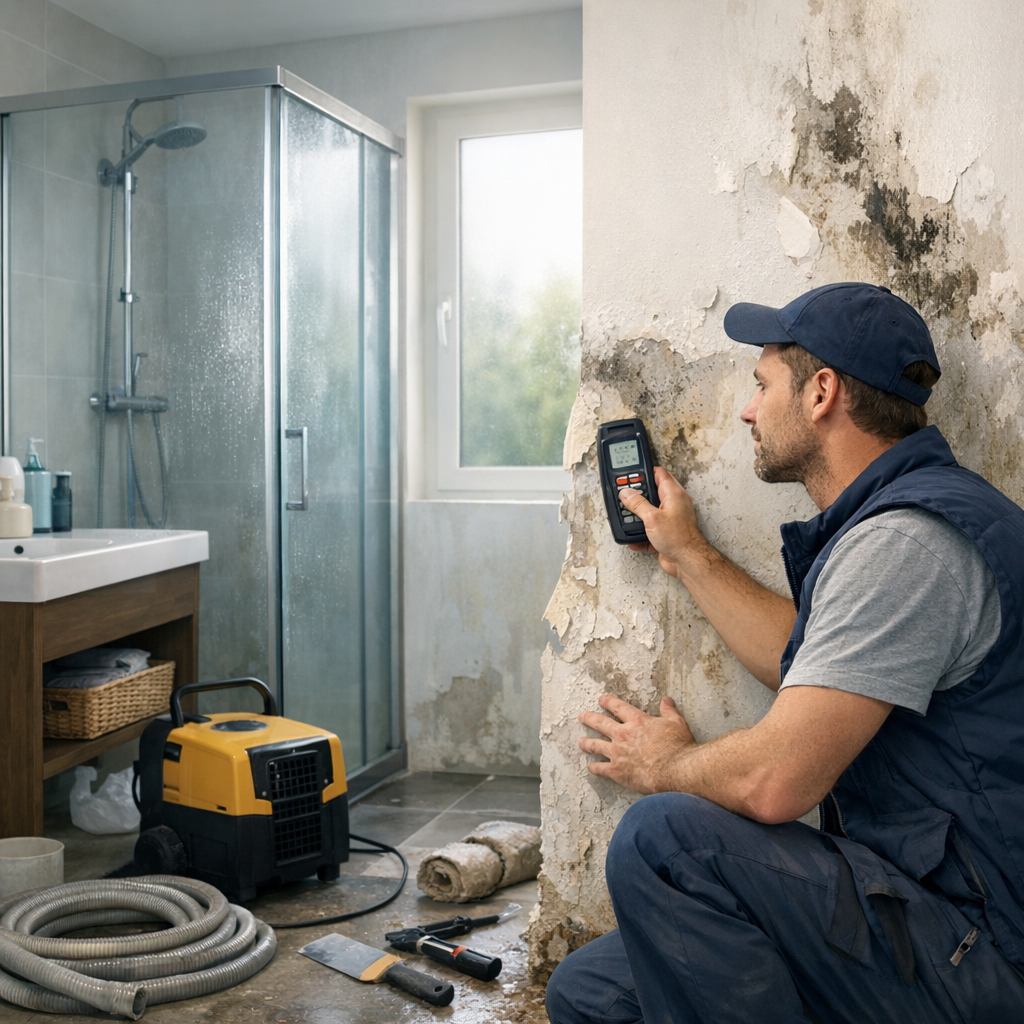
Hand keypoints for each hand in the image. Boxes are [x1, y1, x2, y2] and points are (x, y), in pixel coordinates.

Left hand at [578, 694, 695, 793]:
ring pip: (596, 745)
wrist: (674, 770)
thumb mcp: (677, 723)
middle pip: (601, 723)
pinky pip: (601, 768)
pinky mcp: (617, 771)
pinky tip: (591, 767)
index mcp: (637, 721)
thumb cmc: (677, 747)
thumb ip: (669, 711)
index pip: (618, 707)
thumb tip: (666, 700)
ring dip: (587, 743)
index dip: (608, 702)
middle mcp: (623, 734)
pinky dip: (594, 768)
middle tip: (582, 716)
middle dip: (589, 718)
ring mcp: (617, 753)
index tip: (601, 700)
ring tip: (581, 742)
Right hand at [618, 467, 706, 577]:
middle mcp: (674, 504)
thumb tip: (627, 493)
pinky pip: (650, 530)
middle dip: (638, 495)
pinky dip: (641, 533)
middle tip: (626, 495)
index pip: (659, 474)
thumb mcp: (652, 517)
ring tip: (627, 516)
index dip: (645, 472)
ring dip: (639, 515)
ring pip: (651, 512)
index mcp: (673, 494)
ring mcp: (671, 519)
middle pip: (653, 492)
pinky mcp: (667, 533)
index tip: (631, 474)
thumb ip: (637, 504)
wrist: (687, 561)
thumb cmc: (677, 538)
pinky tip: (633, 537)